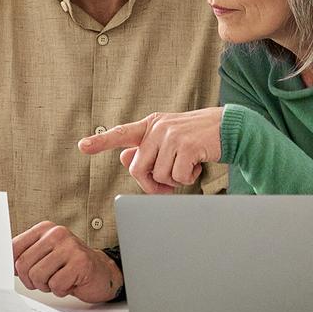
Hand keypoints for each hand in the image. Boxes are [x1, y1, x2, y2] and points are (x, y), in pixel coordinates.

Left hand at [12, 222, 122, 302]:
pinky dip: (61, 290)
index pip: (14, 248)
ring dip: (46, 286)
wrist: (101, 272)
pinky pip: (56, 285)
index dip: (14, 267)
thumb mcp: (45, 254)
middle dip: (31, 280)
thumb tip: (0, 264)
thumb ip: (25, 255)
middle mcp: (57, 233)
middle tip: (46, 280)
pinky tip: (70, 282)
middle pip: (23, 265)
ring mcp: (70, 246)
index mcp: (45, 229)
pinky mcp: (80, 262)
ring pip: (38, 276)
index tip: (22, 273)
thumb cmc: (69, 265)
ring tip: (59, 279)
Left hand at [78, 108, 223, 193]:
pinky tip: (197, 166)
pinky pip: (177, 177)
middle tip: (167, 186)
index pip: (122, 133)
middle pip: (138, 168)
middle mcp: (158, 127)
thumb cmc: (198, 137)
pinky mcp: (187, 146)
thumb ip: (147, 148)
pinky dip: (188, 178)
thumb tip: (124, 158)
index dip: (101, 141)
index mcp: (151, 124)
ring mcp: (172, 135)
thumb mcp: (170, 139)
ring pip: (159, 176)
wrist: (230, 127)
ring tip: (188, 167)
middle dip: (151, 184)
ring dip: (174, 180)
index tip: (82, 146)